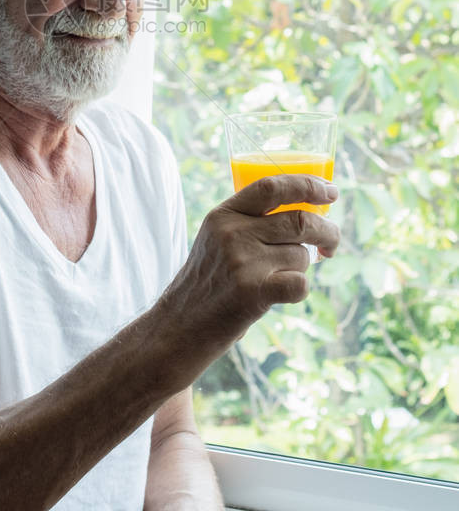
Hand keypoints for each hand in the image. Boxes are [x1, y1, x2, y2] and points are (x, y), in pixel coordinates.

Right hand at [161, 174, 339, 375]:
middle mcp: (233, 233)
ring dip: (301, 267)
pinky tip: (284, 293)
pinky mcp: (252, 293)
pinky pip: (300, 283)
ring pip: (301, 255)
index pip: (272, 186)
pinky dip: (300, 289)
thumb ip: (249, 221)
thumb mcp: (216, 238)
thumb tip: (308, 210)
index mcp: (224, 214)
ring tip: (279, 278)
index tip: (331, 191)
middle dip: (327, 230)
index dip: (307, 184)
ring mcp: (242, 262)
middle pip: (299, 219)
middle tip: (331, 243)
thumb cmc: (207, 281)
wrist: (180, 325)